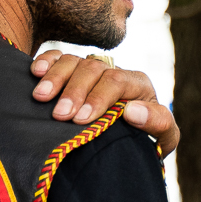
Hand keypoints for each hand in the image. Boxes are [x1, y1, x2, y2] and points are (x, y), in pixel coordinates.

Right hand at [29, 51, 179, 156]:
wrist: (130, 143)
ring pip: (73, 61)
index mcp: (138, 83)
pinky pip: (58, 58)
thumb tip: (133, 111)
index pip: (116, 82)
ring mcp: (92, 69)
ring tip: (41, 98)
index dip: (98, 98)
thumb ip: (159, 123)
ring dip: (55, 78)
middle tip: (59, 115)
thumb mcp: (165, 137)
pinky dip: (46, 62)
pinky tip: (35, 72)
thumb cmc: (148, 141)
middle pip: (92, 70)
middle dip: (74, 92)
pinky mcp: (73, 71)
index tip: (81, 119)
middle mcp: (114, 71)